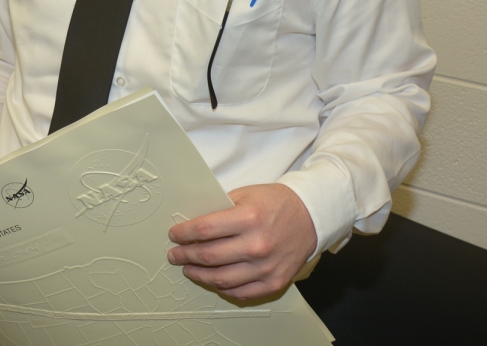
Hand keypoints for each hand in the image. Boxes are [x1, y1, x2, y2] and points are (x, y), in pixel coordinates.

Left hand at [166, 183, 316, 300]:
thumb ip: (220, 209)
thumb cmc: (276, 203)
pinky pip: (240, 292)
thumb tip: (192, 224)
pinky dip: (222, 288)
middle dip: (185, 255)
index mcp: (248, 218)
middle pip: (209, 256)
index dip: (184, 233)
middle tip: (174, 254)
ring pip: (221, 278)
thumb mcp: (246, 194)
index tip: (174, 235)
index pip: (204, 229)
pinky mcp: (274, 282)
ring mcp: (266, 267)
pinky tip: (213, 280)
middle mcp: (257, 245)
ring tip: (188, 268)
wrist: (311, 217)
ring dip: (199, 274)